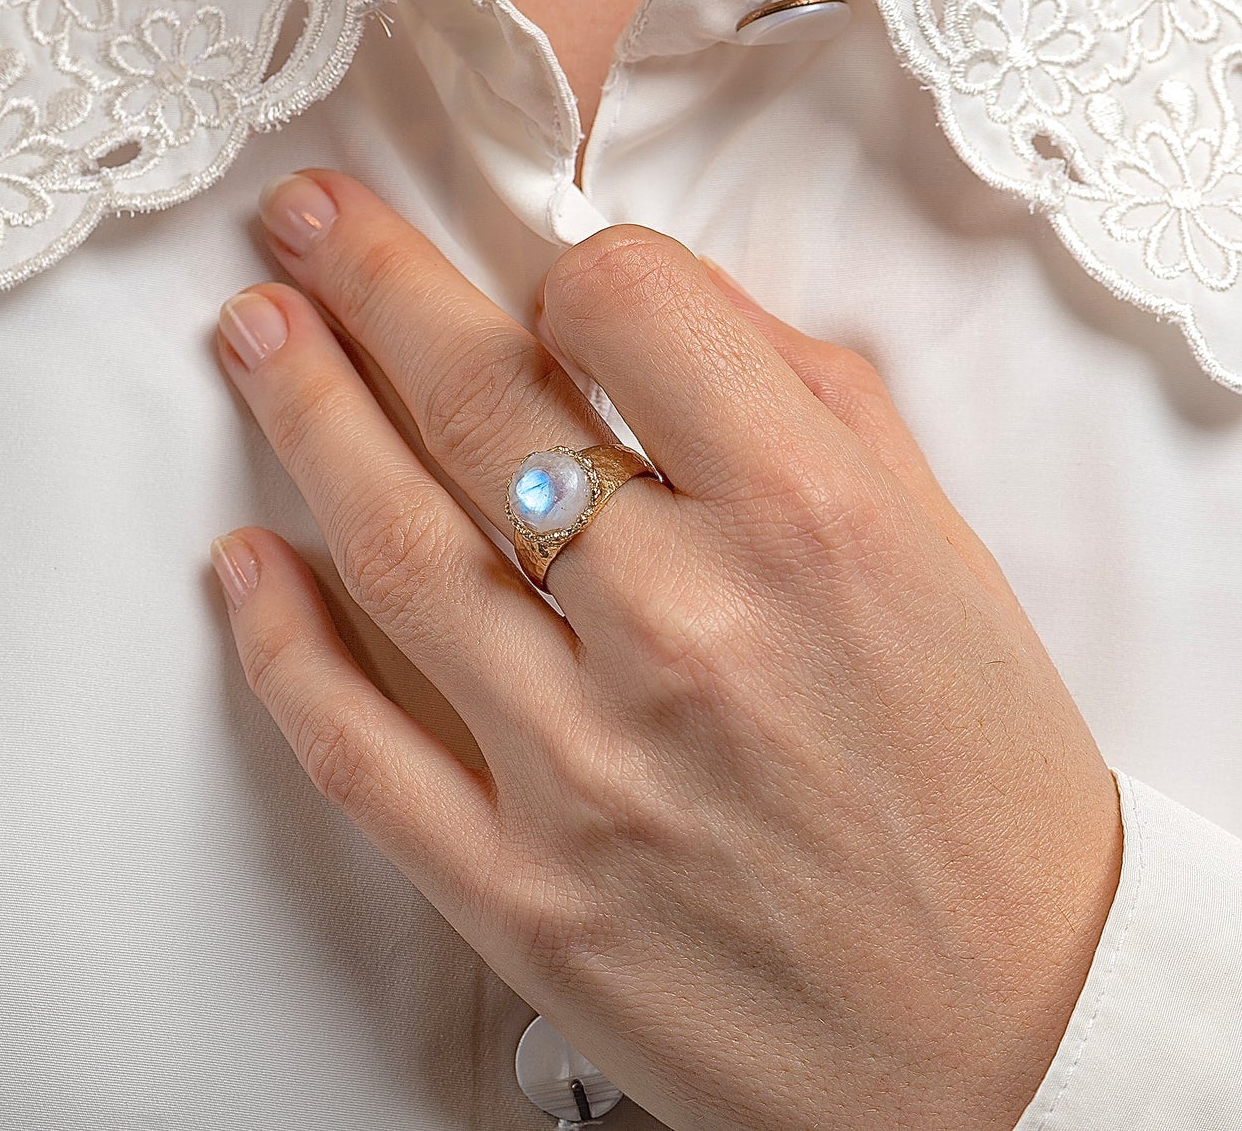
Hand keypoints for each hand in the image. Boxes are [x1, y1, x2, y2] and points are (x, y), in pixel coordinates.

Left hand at [209, 167, 1122, 1130]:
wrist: (1006, 1029)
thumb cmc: (981, 775)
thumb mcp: (936, 546)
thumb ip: (800, 397)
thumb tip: (646, 304)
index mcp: (811, 523)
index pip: (626, 307)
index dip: (574, 266)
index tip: (547, 276)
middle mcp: (687, 632)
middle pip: (480, 406)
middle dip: (375, 283)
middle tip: (304, 220)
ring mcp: (586, 772)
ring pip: (395, 551)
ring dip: (307, 418)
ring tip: (255, 333)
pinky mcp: (523, 893)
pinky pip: (359, 747)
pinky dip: (280, 642)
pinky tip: (243, 559)